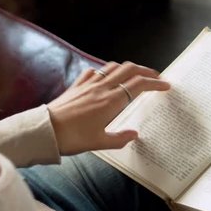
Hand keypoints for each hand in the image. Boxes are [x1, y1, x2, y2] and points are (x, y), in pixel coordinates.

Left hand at [46, 61, 169, 154]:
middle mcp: (102, 88)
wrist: (45, 130)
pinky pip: (94, 71)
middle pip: (129, 70)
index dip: (155, 83)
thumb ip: (120, 138)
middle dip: (145, 71)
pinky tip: (105, 77)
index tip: (165, 85)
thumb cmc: (72, 137)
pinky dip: (105, 70)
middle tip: (155, 76)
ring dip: (127, 68)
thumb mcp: (100, 143)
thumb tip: (134, 135)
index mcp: (111, 101)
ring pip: (113, 67)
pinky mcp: (77, 85)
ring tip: (134, 75)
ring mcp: (89, 84)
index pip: (139, 85)